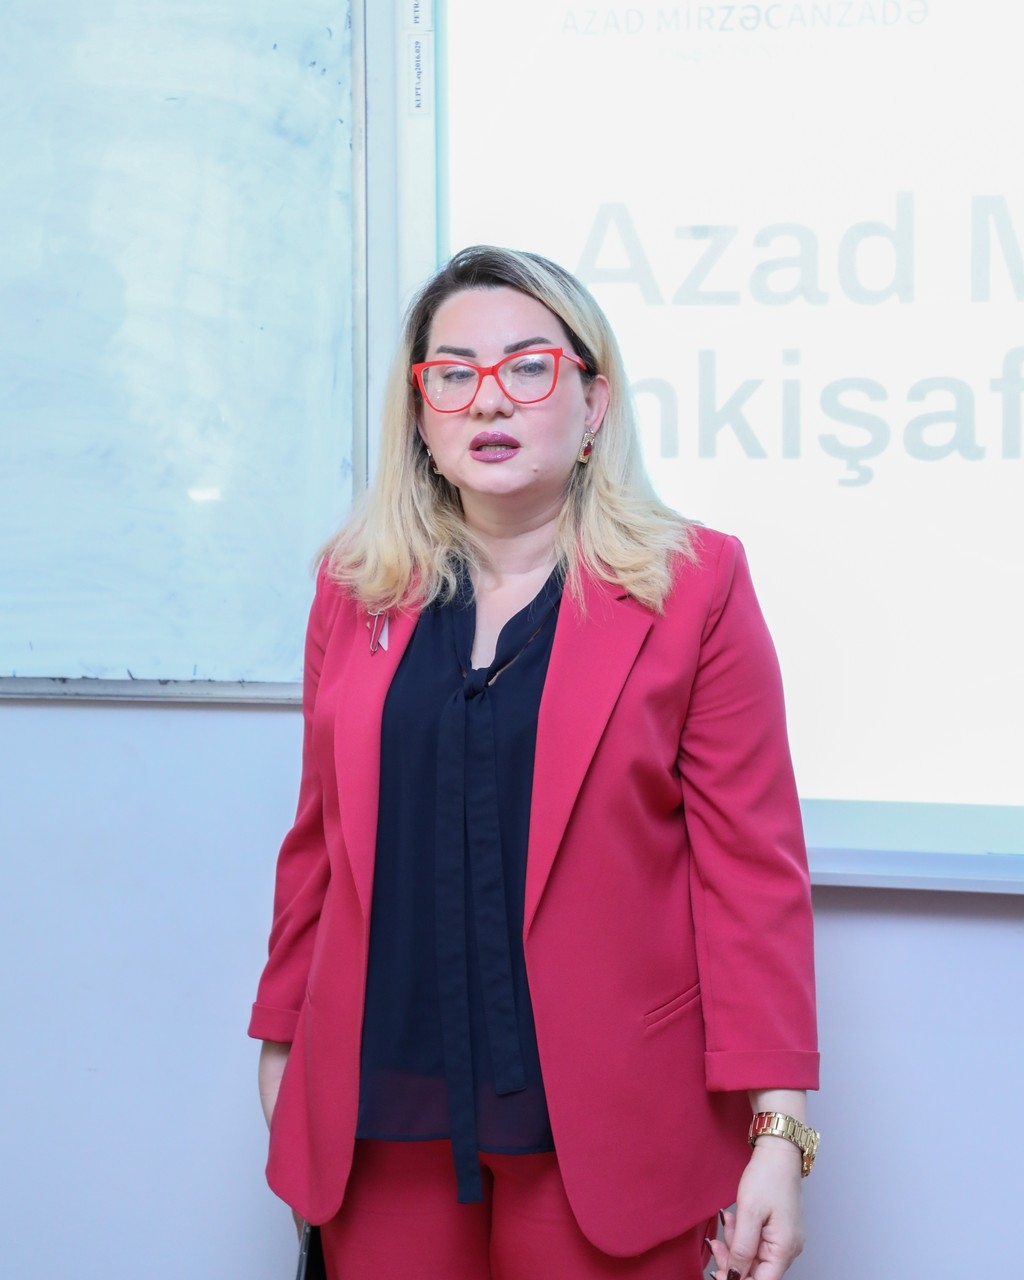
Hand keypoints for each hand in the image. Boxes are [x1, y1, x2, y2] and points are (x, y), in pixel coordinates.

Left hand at [707, 1138, 804, 1279]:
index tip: (719, 1273)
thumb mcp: (749, 1212)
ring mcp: (783, 1240)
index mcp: (784, 1248)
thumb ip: (742, 1248)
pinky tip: (733, 1220)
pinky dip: (742, 1236)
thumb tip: (734, 1276)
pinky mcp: (777, 1231)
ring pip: (754, 1258)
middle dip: (732, 1261)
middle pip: (757, 1272)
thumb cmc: (767, 1177)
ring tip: (727, 1222)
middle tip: (715, 1246)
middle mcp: (788, 1249)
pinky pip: (756, 1243)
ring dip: (735, 1245)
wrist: (778, 1152)